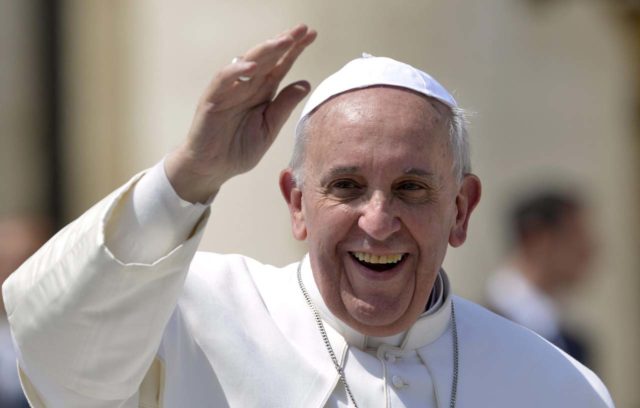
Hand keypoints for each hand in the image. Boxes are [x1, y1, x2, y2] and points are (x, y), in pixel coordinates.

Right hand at [165, 24, 316, 202]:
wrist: (212, 169)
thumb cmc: (238, 150)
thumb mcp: (268, 129)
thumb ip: (283, 107)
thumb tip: (306, 83)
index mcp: (261, 93)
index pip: (280, 66)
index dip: (295, 50)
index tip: (312, 35)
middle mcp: (246, 87)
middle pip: (267, 59)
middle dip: (284, 43)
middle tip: (302, 29)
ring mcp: (228, 91)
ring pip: (247, 63)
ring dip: (265, 51)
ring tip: (284, 41)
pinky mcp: (212, 100)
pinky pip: (223, 81)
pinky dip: (236, 72)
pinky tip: (252, 66)